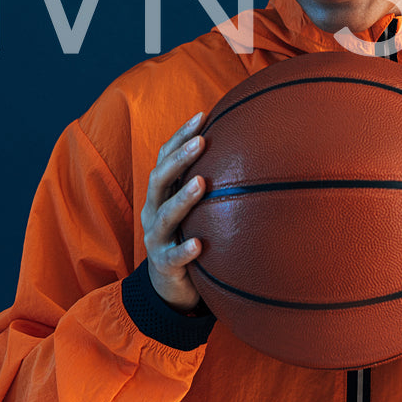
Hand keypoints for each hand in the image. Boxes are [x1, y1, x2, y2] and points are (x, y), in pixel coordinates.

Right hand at [141, 111, 209, 311]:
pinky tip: (199, 244)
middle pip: (159, 179)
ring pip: (165, 216)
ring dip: (182, 199)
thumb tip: (247, 149)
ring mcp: (156, 239)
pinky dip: (185, 250)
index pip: (164, 158)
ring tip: (200, 183)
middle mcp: (153, 211)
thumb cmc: (186, 235)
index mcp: (160, 194)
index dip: (180, 136)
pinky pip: (174, 257)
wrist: (170, 285)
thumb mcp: (193, 208)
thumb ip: (208, 183)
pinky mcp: (163, 265)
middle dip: (179, 159)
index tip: (202, 116)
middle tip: (202, 141)